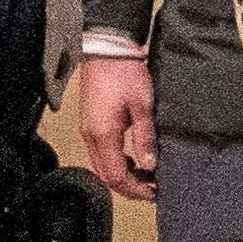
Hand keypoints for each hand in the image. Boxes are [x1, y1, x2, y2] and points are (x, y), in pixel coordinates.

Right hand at [75, 57, 157, 201]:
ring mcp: (88, 131)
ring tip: (146, 175)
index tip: (154, 193)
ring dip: (123, 175)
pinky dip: (117, 161)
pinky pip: (101, 153)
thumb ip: (145, 137)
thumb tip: (149, 166)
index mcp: (103, 135)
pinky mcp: (90, 123)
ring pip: (102, 165)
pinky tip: (133, 158)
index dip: (135, 189)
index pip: (116, 176)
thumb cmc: (126, 74)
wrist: (107, 48)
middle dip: (129, 187)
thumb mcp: (142, 106)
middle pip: (107, 175)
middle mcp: (91, 137)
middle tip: (152, 189)